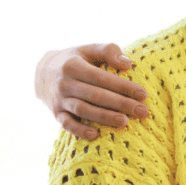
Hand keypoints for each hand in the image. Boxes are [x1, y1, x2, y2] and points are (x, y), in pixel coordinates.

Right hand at [34, 43, 149, 139]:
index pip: (102, 78)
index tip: (143, 94)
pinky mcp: (56, 113)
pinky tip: (95, 136)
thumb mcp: (88, 49)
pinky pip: (67, 124)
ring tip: (124, 123)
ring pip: (83, 110)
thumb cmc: (75, 60)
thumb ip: (108, 51)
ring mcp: (59, 100)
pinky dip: (79, 131)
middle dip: (121, 104)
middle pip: (96, 96)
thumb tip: (128, 64)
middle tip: (142, 111)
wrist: (42, 73)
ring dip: (104, 118)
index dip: (123, 86)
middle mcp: (65, 84)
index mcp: (74, 66)